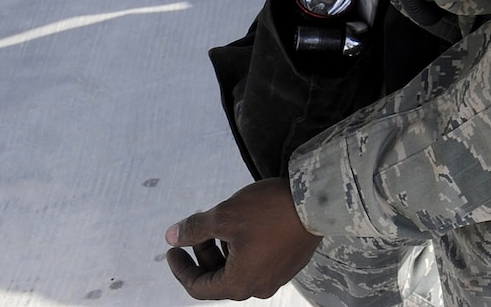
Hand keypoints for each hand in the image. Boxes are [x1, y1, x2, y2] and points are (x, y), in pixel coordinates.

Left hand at [165, 177, 321, 300]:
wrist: (318, 202)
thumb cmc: (269, 211)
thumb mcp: (225, 216)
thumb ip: (195, 228)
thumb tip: (171, 236)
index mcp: (238, 283)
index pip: (198, 286)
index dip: (180, 268)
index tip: (172, 249)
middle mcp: (258, 288)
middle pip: (219, 278)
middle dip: (202, 254)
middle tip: (197, 230)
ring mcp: (276, 277)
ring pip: (238, 268)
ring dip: (223, 250)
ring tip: (221, 223)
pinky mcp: (289, 263)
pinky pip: (257, 262)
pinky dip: (243, 249)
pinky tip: (244, 226)